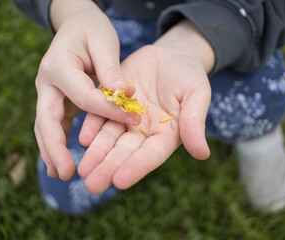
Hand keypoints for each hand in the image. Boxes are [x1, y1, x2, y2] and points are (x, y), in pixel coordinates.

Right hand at [34, 0, 139, 180]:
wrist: (75, 23)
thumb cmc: (91, 30)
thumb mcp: (103, 41)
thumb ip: (111, 68)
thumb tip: (124, 94)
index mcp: (59, 65)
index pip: (84, 97)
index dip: (108, 111)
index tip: (133, 120)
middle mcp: (47, 81)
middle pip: (47, 119)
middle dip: (55, 147)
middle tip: (66, 173)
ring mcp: (48, 92)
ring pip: (45, 126)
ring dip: (52, 151)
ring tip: (61, 174)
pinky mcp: (56, 99)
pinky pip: (54, 124)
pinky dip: (57, 143)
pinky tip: (63, 161)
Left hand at [77, 43, 211, 193]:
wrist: (171, 54)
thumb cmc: (190, 75)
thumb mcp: (197, 94)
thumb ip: (195, 122)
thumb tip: (202, 154)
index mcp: (166, 135)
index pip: (151, 154)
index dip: (136, 167)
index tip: (120, 181)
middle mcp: (144, 131)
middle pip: (125, 151)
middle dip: (109, 167)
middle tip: (92, 185)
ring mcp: (126, 118)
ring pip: (109, 137)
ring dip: (96, 153)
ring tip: (83, 169)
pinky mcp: (113, 102)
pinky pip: (100, 115)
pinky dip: (92, 126)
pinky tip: (82, 138)